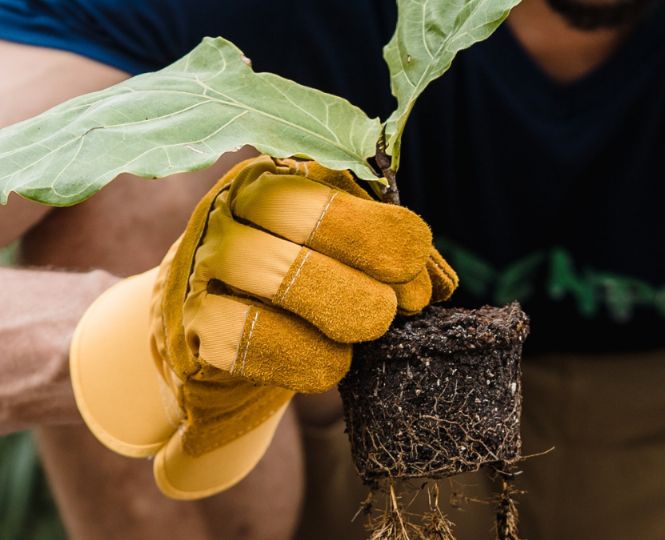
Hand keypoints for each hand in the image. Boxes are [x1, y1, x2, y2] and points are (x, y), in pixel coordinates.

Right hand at [70, 156, 456, 497]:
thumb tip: (439, 282)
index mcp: (280, 177)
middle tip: (391, 312)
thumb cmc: (301, 283)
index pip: (334, 190)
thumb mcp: (346, 256)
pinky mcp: (190, 320)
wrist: (220, 331)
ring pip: (271, 273)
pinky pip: (244, 334)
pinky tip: (329, 365)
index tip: (416, 275)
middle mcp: (233, 207)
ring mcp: (203, 261)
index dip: (382, 233)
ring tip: (365, 335)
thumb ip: (392, 257)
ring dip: (334, 309)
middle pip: (300, 220)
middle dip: (362, 267)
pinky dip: (297, 356)